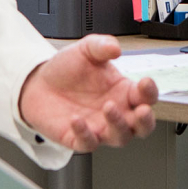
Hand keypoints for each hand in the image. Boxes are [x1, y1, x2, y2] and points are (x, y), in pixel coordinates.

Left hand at [18, 34, 158, 150]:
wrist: (37, 83)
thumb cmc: (66, 69)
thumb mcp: (86, 50)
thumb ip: (102, 45)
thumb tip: (116, 48)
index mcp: (123, 91)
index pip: (147, 97)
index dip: (150, 92)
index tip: (145, 82)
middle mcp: (116, 112)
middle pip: (143, 126)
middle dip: (145, 121)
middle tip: (141, 111)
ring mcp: (99, 127)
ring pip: (120, 138)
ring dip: (118, 125)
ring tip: (108, 107)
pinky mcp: (79, 139)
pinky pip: (88, 143)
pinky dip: (85, 134)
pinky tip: (77, 119)